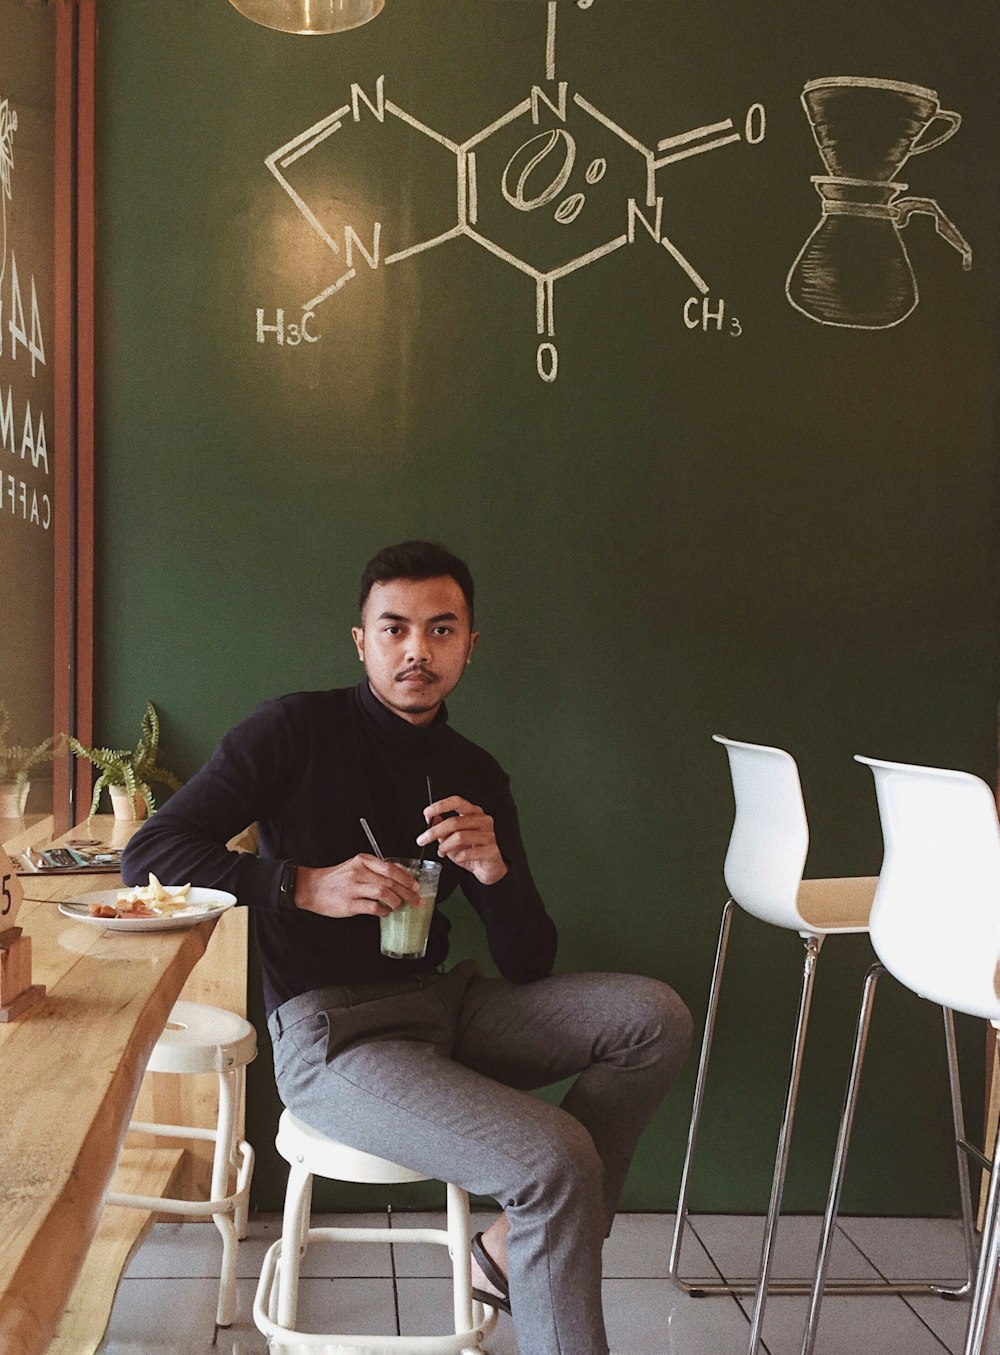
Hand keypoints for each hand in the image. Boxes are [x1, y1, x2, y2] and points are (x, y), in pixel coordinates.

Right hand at [294, 855, 420, 917]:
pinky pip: (373, 908)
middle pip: (391, 881)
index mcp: (363, 861)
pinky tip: (385, 912)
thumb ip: (376, 869)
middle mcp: (359, 872)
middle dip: (408, 892)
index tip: (416, 885)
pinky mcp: (349, 904)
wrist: (311, 888)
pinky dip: (383, 911)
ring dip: (396, 902)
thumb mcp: (356, 866)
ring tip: (399, 906)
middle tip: (416, 900)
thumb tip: (400, 876)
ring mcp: (354, 888)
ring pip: (384, 893)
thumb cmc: (336, 878)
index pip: (391, 868)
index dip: (407, 878)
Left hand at [416, 795, 508, 885]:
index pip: (457, 802)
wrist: (487, 868)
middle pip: (454, 821)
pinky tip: (457, 858)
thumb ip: (442, 826)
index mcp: (474, 813)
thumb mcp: (452, 837)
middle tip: (422, 840)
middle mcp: (483, 821)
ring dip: (445, 846)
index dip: (441, 805)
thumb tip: (430, 818)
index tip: (427, 813)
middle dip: (434, 831)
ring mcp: (489, 835)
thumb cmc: (470, 850)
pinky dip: (458, 857)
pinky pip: (468, 852)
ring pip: (459, 837)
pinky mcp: (491, 850)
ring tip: (441, 852)